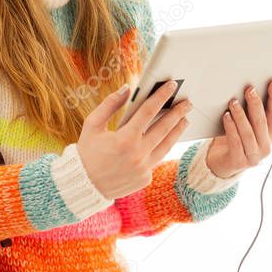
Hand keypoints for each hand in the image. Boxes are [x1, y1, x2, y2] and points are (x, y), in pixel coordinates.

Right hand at [78, 79, 192, 198]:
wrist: (84, 186)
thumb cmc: (86, 152)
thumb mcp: (92, 125)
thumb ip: (110, 105)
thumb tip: (127, 88)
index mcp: (125, 139)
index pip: (149, 111)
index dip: (161, 96)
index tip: (172, 86)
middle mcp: (138, 154)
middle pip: (164, 128)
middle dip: (178, 113)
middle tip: (187, 102)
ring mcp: (144, 168)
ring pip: (166, 145)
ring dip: (177, 131)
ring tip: (185, 120)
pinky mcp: (145, 178)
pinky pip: (156, 159)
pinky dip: (161, 147)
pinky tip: (166, 139)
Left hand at [205, 78, 271, 178]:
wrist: (223, 164)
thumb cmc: (236, 139)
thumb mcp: (247, 125)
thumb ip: (251, 112)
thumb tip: (251, 88)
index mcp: (271, 134)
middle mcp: (265, 146)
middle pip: (262, 122)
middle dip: (256, 104)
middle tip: (249, 89)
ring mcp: (253, 156)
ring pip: (248, 132)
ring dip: (241, 115)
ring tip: (233, 102)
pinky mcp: (239, 162)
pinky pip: (235, 142)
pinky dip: (231, 128)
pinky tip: (226, 117)